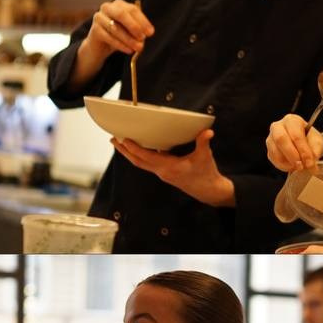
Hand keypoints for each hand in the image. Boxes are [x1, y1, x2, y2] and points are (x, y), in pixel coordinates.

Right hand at [81, 0, 153, 62]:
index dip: (142, 20)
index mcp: (118, 4)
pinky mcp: (94, 30)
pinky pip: (109, 37)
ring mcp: (98, 18)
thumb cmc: (118, 35)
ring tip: (139, 47)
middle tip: (144, 38)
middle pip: (122, 14)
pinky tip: (129, 50)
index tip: (151, 32)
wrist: (99, 47)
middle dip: (134, 27)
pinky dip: (121, 45)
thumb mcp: (129, 29)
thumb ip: (138, 28)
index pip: (132, 9)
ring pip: (116, 28)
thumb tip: (149, 32)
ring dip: (129, 39)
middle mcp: (107, 7)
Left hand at [111, 128, 234, 206]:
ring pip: (141, 163)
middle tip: (113, 139)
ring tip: (121, 142)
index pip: (146, 157)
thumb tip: (208, 132)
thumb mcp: (205, 157)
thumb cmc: (205, 174)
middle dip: (124, 151)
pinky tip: (140, 147)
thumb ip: (204, 143)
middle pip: (137, 161)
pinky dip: (140, 155)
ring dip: (130, 153)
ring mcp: (162, 173)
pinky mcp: (165, 172)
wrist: (208, 190)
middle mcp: (162, 171)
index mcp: (169, 167)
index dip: (134, 148)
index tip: (124, 139)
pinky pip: (148, 163)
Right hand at [266, 114, 322, 171]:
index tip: (310, 162)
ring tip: (299, 167)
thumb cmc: (310, 140)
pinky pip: (273, 159)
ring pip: (275, 151)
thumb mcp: (317, 142)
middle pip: (281, 139)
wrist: (305, 144)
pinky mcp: (269, 150)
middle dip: (292, 155)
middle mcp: (278, 127)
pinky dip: (283, 166)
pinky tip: (292, 166)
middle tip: (301, 166)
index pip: (296, 135)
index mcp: (292, 120)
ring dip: (288, 162)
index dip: (303, 150)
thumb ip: (315, 151)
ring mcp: (271, 138)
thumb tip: (311, 161)